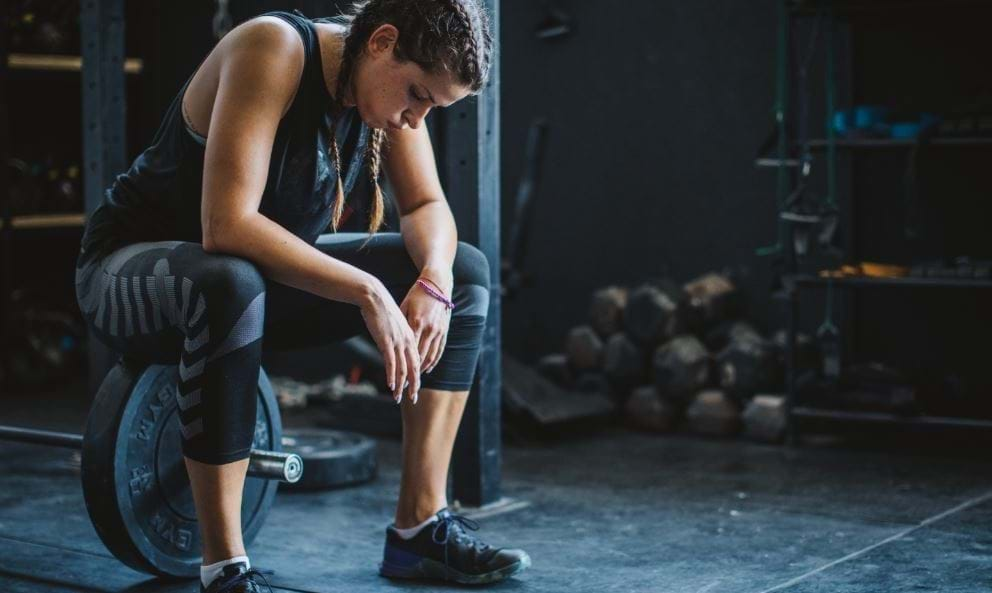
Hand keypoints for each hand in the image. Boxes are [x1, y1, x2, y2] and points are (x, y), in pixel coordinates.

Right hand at [359, 281, 420, 403]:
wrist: (374, 297)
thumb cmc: (382, 309)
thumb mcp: (394, 325)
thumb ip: (397, 337)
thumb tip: (393, 348)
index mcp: (411, 337)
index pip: (417, 361)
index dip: (416, 376)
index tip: (414, 387)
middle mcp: (407, 341)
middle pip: (414, 368)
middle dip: (414, 386)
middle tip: (413, 399)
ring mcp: (398, 342)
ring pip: (403, 369)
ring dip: (401, 386)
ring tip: (398, 397)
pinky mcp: (387, 342)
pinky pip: (391, 363)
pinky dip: (392, 376)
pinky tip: (391, 385)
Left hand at [400, 276, 452, 392]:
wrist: (437, 283)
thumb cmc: (417, 294)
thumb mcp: (404, 306)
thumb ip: (399, 324)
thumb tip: (391, 339)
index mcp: (416, 324)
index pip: (408, 351)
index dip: (401, 367)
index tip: (395, 378)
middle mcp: (429, 330)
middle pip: (419, 358)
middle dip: (411, 375)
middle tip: (404, 388)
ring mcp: (438, 331)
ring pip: (430, 356)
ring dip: (422, 370)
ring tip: (415, 382)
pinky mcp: (444, 330)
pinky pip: (439, 350)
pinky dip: (433, 361)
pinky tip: (427, 369)